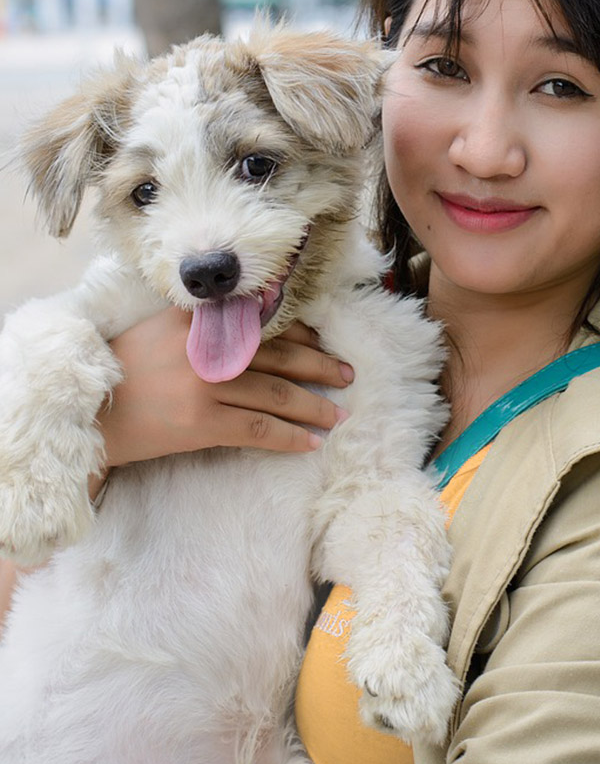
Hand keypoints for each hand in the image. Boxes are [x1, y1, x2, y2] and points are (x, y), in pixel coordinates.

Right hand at [96, 308, 352, 472]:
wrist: (88, 411)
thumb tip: (251, 329)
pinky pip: (258, 429)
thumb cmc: (123, 369)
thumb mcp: (161, 330)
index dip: (302, 336)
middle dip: (321, 367)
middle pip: (281, 357)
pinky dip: (290, 436)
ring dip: (315, 406)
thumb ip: (203, 325)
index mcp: (200, 321)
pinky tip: (313, 442)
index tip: (324, 344)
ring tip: (340, 415)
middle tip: (348, 375)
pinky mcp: (202, 423)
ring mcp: (207, 386)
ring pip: (277, 395)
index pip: (264, 325)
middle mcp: (209, 349)